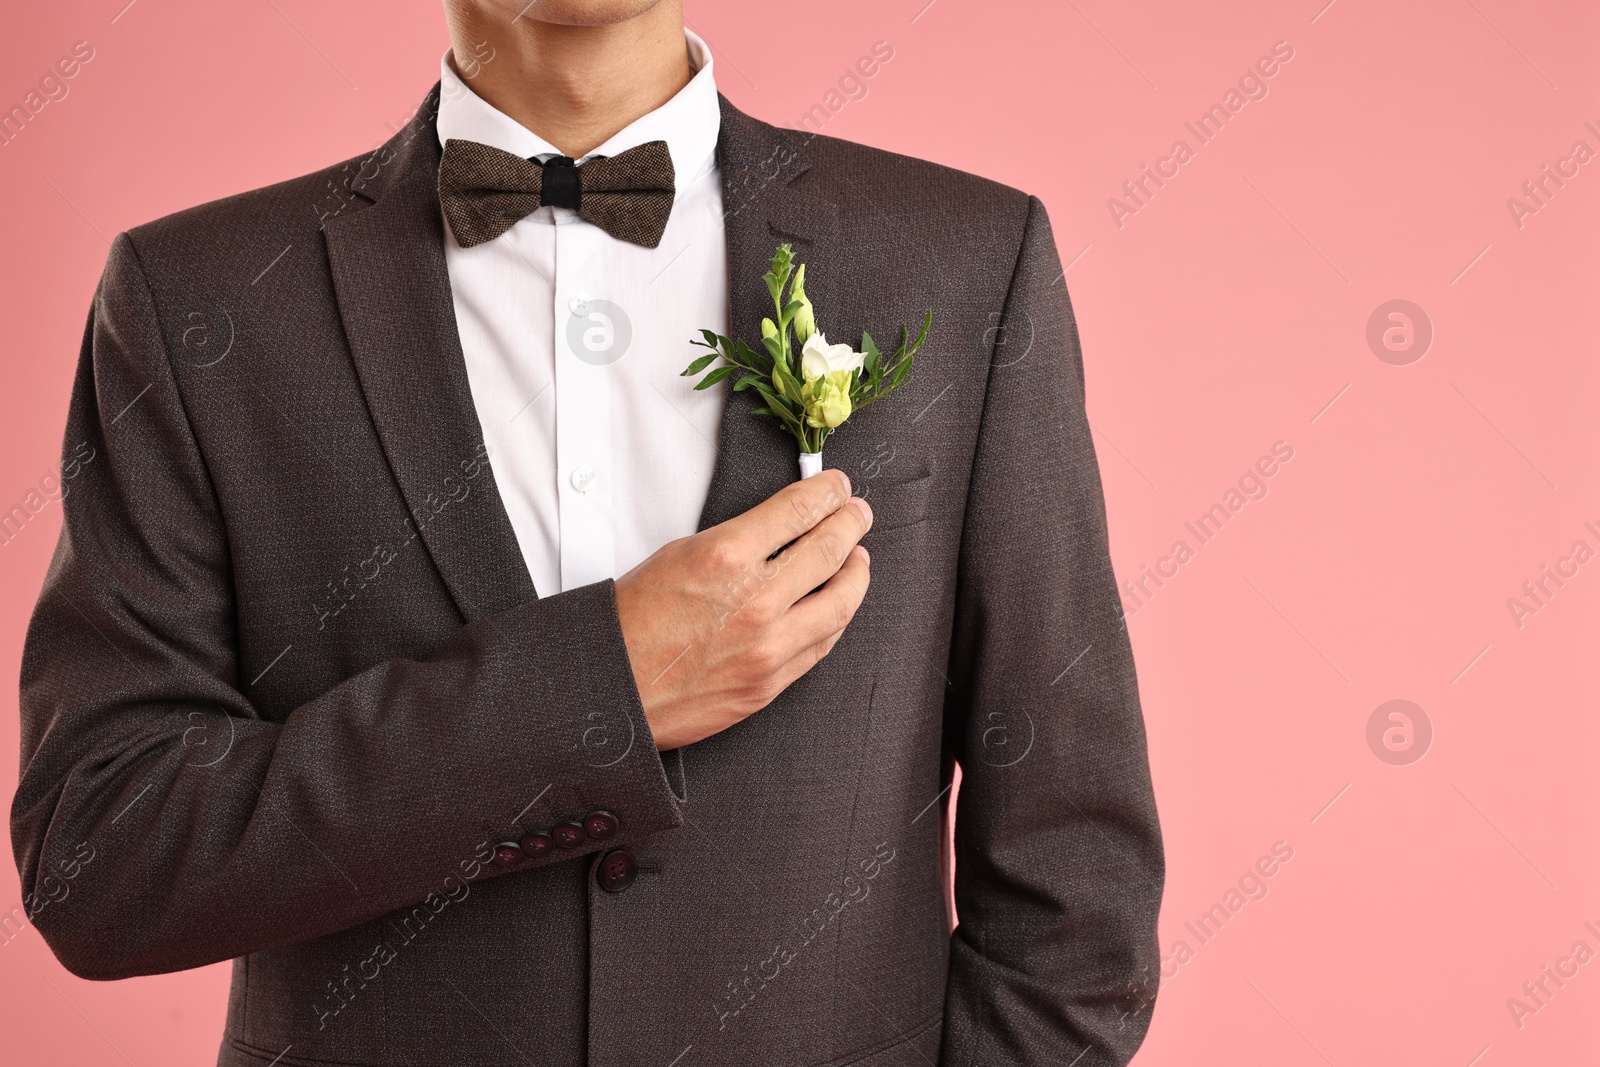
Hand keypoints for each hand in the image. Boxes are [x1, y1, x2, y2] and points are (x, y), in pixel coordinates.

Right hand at [613, 469, 872, 750]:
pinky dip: (836, 616)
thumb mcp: (678, 555)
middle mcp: (756, 601)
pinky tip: (837, 602)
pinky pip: (822, 643)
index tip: (837, 486)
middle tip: (857, 513)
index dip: (827, 492)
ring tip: (858, 557)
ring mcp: (769, 646)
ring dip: (856, 572)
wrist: (611, 688)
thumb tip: (782, 529)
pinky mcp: (771, 682)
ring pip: (840, 601)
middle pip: (830, 549)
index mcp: (727, 557)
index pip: (799, 509)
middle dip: (851, 522)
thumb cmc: (633, 622)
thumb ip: (737, 541)